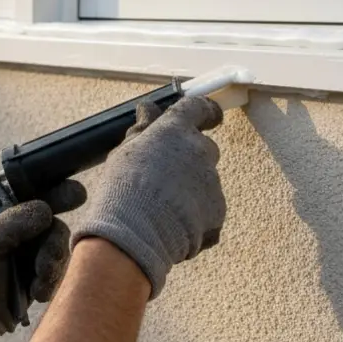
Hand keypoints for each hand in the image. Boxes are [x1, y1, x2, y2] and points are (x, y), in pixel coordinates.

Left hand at [0, 181, 85, 341]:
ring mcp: (32, 245)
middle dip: (55, 233)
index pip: (29, 188)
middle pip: (52, 213)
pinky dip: (50, 278)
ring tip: (36, 279)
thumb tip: (45, 210)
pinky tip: (35, 290)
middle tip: (58, 244)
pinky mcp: (42, 267)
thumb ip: (12, 222)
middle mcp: (18, 223)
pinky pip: (60, 264)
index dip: (52, 187)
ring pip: (59, 240)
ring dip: (51, 261)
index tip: (71, 194)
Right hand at [71, 95, 225, 298]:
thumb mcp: (125, 152)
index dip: (205, 111)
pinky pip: (210, 208)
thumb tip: (147, 110)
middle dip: (190, 159)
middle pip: (204, 147)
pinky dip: (197, 216)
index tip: (208, 116)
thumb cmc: (123, 189)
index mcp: (175, 130)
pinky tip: (173, 225)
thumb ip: (142, 129)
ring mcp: (212, 181)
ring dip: (191, 189)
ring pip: (206, 180)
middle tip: (165, 177)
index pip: (198, 108)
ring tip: (162, 208)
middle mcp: (200, 150)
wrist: (136, 233)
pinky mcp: (218, 210)